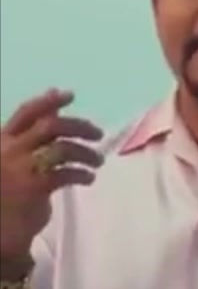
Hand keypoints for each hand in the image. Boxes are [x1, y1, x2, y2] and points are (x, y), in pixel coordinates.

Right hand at [0, 89, 103, 260]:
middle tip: (98, 133)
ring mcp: (19, 168)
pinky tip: (88, 178)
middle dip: (79, 126)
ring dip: (87, 153)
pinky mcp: (32, 188)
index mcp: (1, 141)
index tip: (70, 94)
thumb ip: (30, 137)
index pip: (26, 113)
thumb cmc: (6, 194)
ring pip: (63, 148)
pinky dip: (83, 173)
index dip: (49, 102)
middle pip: (51, 126)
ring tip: (97, 161)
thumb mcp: (13, 160)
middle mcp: (7, 150)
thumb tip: (54, 107)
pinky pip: (66, 173)